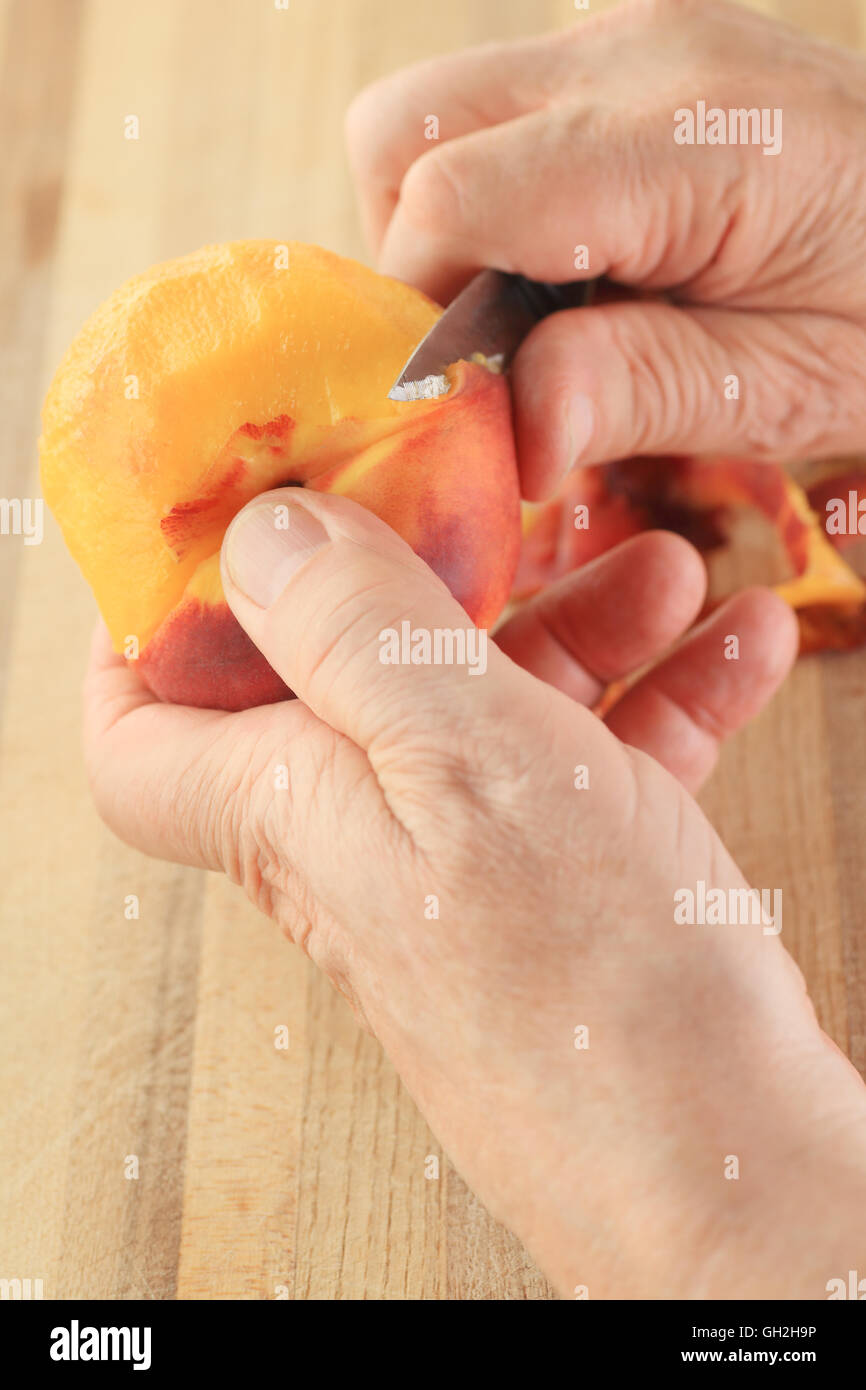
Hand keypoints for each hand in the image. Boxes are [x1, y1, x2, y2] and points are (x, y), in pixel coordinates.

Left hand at [84, 491, 865, 1296]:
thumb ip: (355, 632)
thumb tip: (260, 536)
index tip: (218, 540)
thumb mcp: (467, 758)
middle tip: (495, 504)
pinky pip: (588, 768)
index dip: (149, 638)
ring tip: (660, 569)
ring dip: (576, 625)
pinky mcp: (561, 900)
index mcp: (297, 807)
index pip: (144, 736)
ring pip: (490, 712)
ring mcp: (467, 874)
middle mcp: (365, 845)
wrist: (727, 1168)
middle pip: (353, 678)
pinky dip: (652, 697)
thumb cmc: (593, 993)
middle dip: (433, 577)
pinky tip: (733, 651)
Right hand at [346, 0, 865, 496]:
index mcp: (688, 137)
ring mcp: (630, 35)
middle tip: (493, 363)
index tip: (466, 410)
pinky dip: (488, 205)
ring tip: (535, 318)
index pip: (451, 200)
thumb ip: (635, 391)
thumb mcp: (786, 386)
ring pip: (428, 121)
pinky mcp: (627, 53)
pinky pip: (491, 119)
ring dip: (441, 234)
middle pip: (404, 138)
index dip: (425, 322)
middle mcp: (640, 51)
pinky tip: (570, 269)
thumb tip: (504, 430)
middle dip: (414, 268)